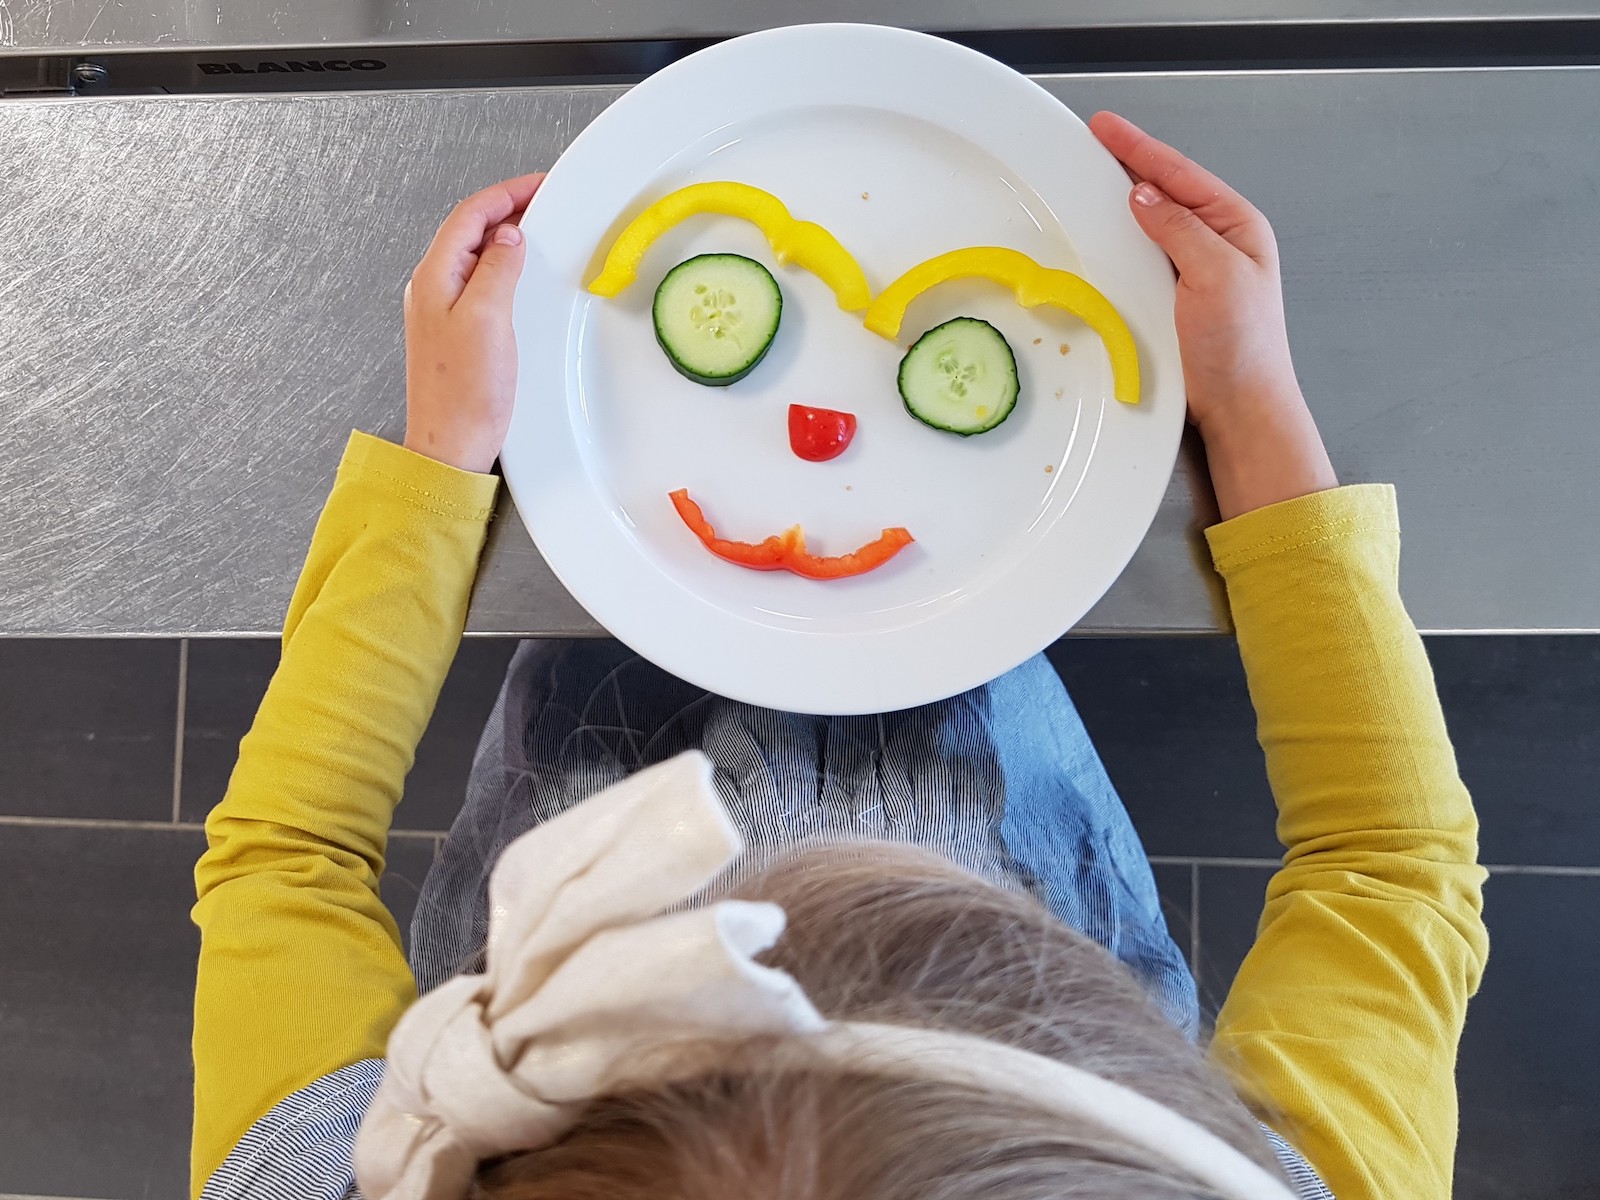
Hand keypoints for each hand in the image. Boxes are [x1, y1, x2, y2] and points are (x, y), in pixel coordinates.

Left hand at [403, 173, 543, 473]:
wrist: (451, 447)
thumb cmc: (464, 395)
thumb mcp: (487, 319)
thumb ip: (498, 270)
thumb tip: (509, 236)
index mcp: (434, 277)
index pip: (470, 215)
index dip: (506, 193)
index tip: (540, 185)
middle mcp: (433, 288)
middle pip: (471, 230)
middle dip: (508, 208)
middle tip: (546, 200)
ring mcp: (444, 310)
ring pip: (477, 254)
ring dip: (507, 236)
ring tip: (539, 228)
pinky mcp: (459, 331)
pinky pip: (481, 282)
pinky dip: (505, 266)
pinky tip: (523, 274)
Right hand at [1089, 112, 1335, 520]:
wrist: (1239, 410)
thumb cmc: (1243, 349)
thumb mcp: (1217, 276)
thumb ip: (1181, 232)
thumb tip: (1145, 197)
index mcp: (1236, 227)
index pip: (1180, 175)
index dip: (1140, 148)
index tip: (1106, 127)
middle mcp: (1215, 244)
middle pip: (1164, 192)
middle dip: (1128, 167)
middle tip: (1091, 145)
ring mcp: (1192, 273)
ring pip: (1149, 226)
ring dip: (1120, 206)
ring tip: (1090, 182)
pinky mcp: (1171, 301)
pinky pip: (1139, 260)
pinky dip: (1118, 245)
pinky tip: (1101, 238)